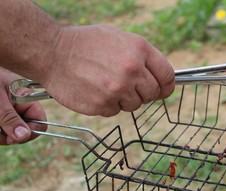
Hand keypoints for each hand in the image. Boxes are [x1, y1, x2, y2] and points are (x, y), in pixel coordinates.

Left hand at [0, 67, 46, 144]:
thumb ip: (9, 118)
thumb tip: (24, 136)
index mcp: (27, 98)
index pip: (41, 122)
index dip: (30, 132)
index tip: (14, 137)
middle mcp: (20, 105)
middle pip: (25, 131)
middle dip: (10, 136)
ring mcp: (9, 110)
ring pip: (11, 133)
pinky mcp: (1, 113)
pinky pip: (2, 131)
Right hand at [40, 25, 174, 116]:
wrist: (52, 52)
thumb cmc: (87, 43)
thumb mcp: (120, 37)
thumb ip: (143, 56)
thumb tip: (161, 76)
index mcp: (139, 50)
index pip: (168, 77)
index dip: (166, 86)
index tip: (162, 90)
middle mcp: (131, 70)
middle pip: (153, 94)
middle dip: (143, 92)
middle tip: (127, 85)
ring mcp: (117, 89)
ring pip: (135, 105)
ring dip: (124, 99)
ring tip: (107, 84)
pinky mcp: (103, 105)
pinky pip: (115, 111)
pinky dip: (107, 105)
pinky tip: (95, 91)